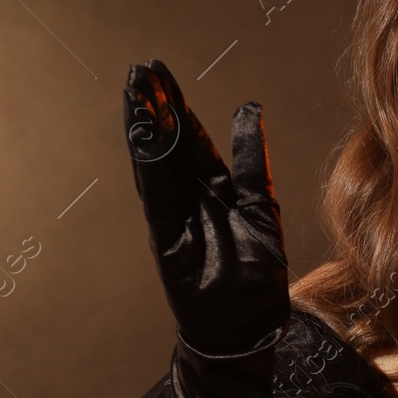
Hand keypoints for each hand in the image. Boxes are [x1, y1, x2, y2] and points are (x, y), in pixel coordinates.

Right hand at [124, 59, 290, 355]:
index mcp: (217, 190)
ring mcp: (177, 218)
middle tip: (141, 68)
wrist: (246, 328)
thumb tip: (250, 109)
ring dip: (147, 128)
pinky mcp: (167, 241)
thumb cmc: (256, 276)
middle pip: (170, 144)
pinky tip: (143, 138)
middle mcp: (192, 199)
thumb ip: (251, 162)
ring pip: (158, 164)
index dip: (176, 106)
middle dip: (156, 106)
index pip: (192, 139)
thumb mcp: (261, 209)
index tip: (160, 72)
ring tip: (136, 91)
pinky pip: (157, 199)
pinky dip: (149, 169)